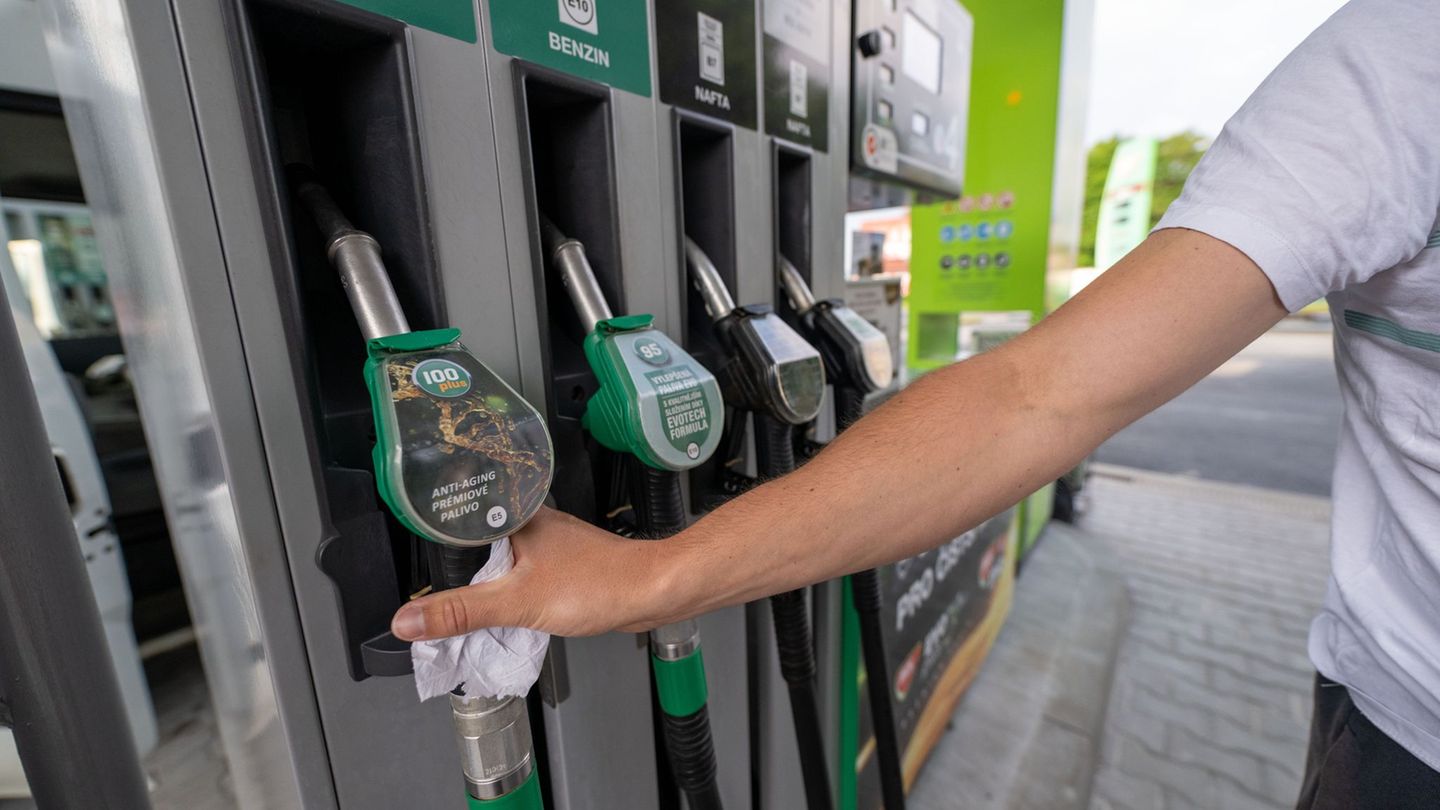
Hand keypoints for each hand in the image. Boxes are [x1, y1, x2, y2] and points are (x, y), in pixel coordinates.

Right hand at [390, 508, 677, 639]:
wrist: (653, 592)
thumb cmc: (598, 585)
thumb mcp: (517, 602)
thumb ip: (461, 611)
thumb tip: (406, 619)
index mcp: (515, 515)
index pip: (457, 521)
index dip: (430, 547)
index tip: (407, 571)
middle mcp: (531, 521)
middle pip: (476, 543)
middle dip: (454, 569)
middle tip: (424, 596)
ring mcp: (549, 542)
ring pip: (501, 560)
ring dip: (483, 582)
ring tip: (456, 604)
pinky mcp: (564, 563)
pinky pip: (523, 574)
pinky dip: (509, 591)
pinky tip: (502, 608)